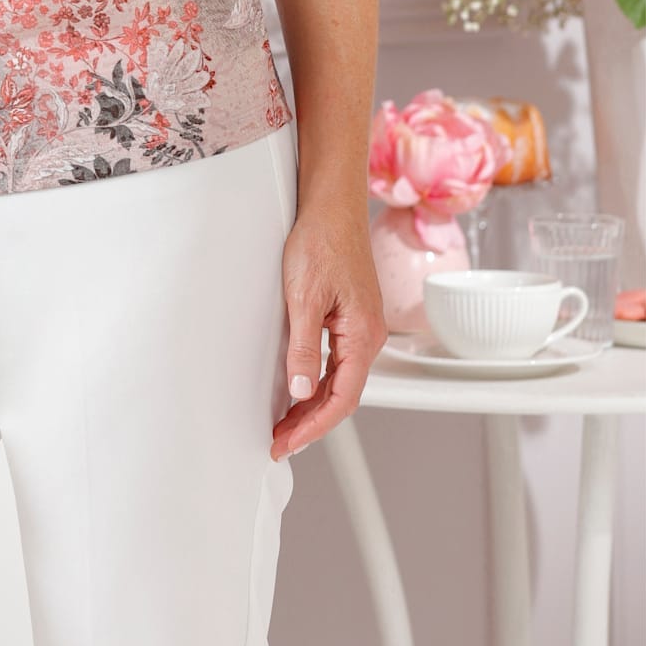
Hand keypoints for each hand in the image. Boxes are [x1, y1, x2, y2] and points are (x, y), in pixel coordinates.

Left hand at [271, 197, 386, 460]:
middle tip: (278, 440)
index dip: (313, 427)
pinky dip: (317, 379)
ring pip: (339, 379)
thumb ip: (304, 347)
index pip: (342, 400)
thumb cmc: (321, 240)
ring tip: (284, 423)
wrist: (331, 203)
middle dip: (311, 422)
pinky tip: (298, 386)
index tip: (286, 442)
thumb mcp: (304, 297)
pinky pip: (337, 359)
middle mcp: (367, 336)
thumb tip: (300, 390)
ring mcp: (360, 326)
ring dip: (312, 403)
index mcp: (362, 336)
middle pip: (342, 395)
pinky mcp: (349, 315)